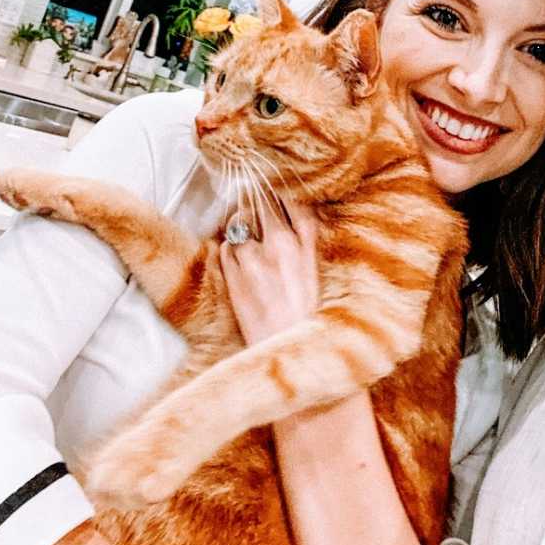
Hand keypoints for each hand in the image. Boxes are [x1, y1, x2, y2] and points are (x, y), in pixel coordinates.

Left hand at [220, 200, 318, 344]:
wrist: (294, 353)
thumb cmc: (313, 314)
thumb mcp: (319, 269)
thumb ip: (307, 237)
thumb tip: (295, 209)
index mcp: (306, 242)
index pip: (289, 198)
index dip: (280, 191)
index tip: (276, 192)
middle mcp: (278, 246)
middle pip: (259, 203)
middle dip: (256, 202)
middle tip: (257, 208)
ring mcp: (253, 262)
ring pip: (238, 223)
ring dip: (240, 225)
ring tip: (247, 235)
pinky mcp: (234, 280)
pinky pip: (225, 249)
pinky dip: (230, 248)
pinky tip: (239, 258)